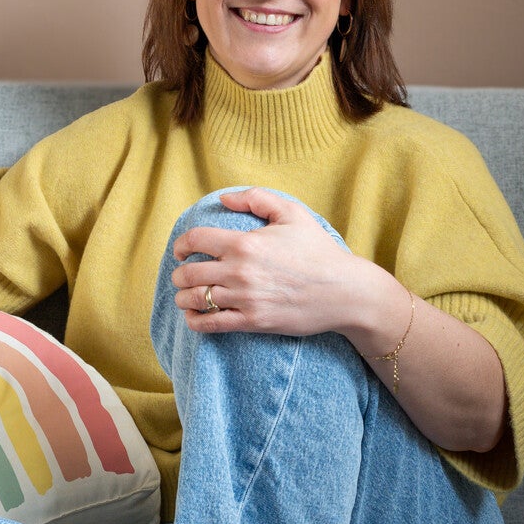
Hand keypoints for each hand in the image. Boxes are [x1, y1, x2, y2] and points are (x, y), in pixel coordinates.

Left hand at [170, 187, 372, 336]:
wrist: (344, 291)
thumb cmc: (319, 250)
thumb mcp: (292, 213)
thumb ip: (256, 199)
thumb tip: (224, 199)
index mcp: (245, 243)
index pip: (195, 240)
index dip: (181, 244)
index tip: (180, 250)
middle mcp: (239, 271)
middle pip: (189, 273)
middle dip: (179, 274)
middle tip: (182, 275)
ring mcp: (245, 299)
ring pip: (195, 299)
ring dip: (184, 298)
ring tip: (185, 296)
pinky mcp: (253, 322)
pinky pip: (211, 324)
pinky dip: (196, 322)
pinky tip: (194, 318)